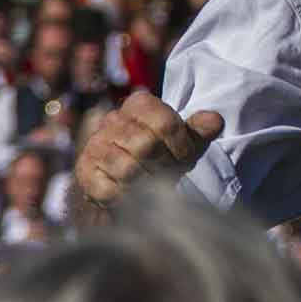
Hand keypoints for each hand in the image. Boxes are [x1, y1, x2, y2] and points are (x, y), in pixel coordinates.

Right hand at [73, 91, 224, 215]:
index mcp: (138, 105)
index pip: (165, 122)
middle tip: (171, 174)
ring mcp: (96, 146)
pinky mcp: (85, 172)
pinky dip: (126, 197)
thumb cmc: (158, 156)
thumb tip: (216, 121)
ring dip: (146, 182)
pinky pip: (108, 188)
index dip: (181, 146)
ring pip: (128, 168)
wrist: (121, 179)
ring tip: (154, 186)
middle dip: (164, 166)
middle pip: (147, 145)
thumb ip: (198, 131)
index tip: (185, 159)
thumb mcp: (182, 141)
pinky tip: (134, 196)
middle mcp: (112, 120)